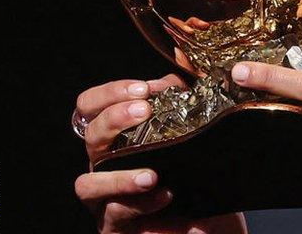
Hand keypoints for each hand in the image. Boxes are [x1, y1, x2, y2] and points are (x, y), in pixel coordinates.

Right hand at [73, 75, 246, 233]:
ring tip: (151, 174)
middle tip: (145, 111)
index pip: (91, 108)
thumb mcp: (192, 136)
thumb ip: (180, 106)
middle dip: (114, 120)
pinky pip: (116, 215)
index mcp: (118, 138)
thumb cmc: (196, 177)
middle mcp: (106, 166)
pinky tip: (165, 194)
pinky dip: (140, 204)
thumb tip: (173, 82)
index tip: (142, 89)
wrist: (212, 224)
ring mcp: (106, 198)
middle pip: (90, 137)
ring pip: (88, 184)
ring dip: (118, 176)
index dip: (108, 94)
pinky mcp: (115, 227)